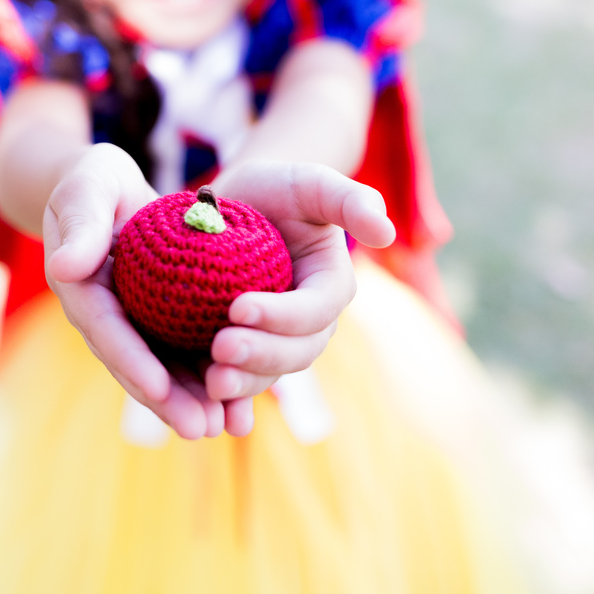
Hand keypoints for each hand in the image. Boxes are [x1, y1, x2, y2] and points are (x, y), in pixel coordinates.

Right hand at [42, 143, 231, 439]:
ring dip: (190, 400)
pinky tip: (237, 405)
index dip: (132, 361)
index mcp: (80, 287)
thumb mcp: (87, 186)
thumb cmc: (95, 180)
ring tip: (223, 428)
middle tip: (200, 429)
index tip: (158, 389)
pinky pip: (181, 353)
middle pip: (136, 363)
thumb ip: (80, 222)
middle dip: (167, 400)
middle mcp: (105, 315)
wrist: (108, 189)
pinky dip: (207, 377)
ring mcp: (133, 322)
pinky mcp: (158, 320)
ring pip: (162, 368)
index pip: (105, 330)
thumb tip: (65, 267)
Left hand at [205, 161, 396, 434]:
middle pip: (294, 353)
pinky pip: (239, 382)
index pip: (315, 310)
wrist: (234, 209)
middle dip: (260, 355)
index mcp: (329, 287)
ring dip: (242, 384)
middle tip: (220, 349)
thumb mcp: (311, 185)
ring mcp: (275, 343)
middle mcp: (308, 325)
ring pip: (266, 375)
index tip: (239, 306)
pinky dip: (228, 402)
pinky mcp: (242, 353)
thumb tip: (386, 231)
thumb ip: (350, 200)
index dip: (283, 315)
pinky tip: (208, 408)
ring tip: (211, 382)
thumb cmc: (278, 191)